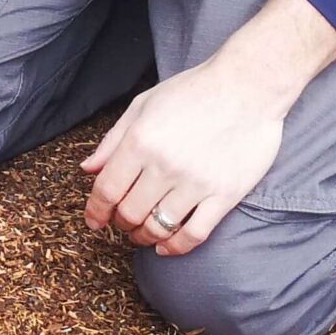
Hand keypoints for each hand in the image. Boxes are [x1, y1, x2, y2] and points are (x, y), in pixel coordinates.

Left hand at [80, 0, 335, 256]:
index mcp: (140, 140)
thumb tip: (87, 169)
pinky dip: (176, 248)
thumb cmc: (193, 91)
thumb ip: (112, 140)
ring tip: (142, 234)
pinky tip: (166, 247)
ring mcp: (196, 182)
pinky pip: (194, 234)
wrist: (248, 87)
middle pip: (129, 212)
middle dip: (120, 224)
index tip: (94, 221)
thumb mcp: (143, 105)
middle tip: (122, 223)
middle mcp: (164, 164)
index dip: (96, 211)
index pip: (107, 189)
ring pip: (158, 228)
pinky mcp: (225, 194)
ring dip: (144, 237)